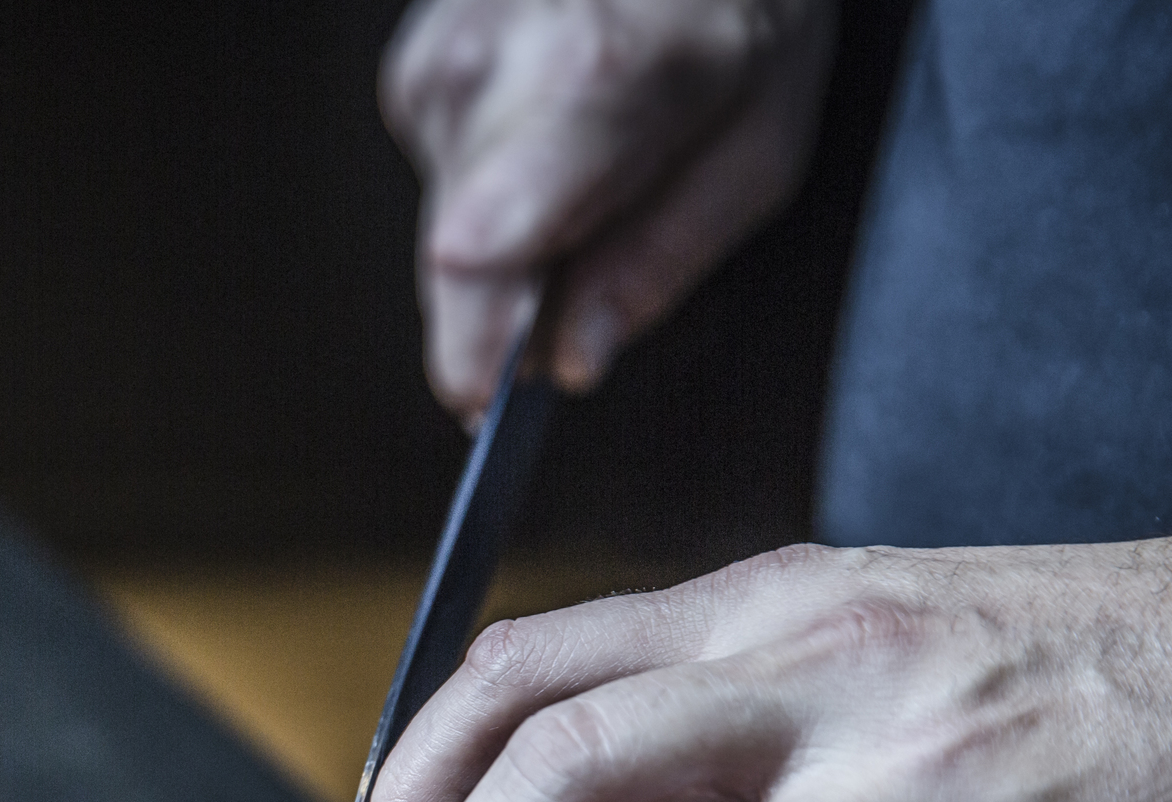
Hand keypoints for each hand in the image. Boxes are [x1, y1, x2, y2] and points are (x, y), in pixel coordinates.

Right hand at [381, 0, 835, 419]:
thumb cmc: (737, 10)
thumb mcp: (759, 143)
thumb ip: (660, 261)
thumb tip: (572, 357)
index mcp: (586, 76)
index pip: (485, 239)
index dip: (478, 332)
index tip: (485, 394)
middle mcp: (484, 65)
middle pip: (457, 261)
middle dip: (510, 312)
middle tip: (581, 312)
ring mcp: (433, 65)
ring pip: (449, 234)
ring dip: (516, 245)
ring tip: (596, 169)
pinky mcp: (412, 74)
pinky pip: (446, 189)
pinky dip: (498, 197)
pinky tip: (555, 142)